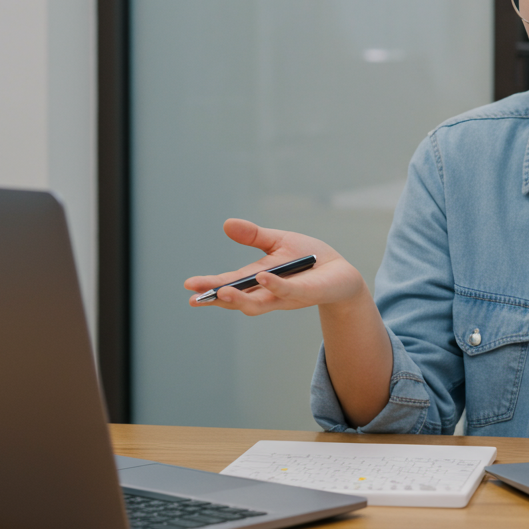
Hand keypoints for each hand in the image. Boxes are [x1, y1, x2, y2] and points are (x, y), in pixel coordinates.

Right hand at [184, 219, 367, 315]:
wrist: (339, 271)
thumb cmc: (307, 258)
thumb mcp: (278, 242)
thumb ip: (253, 235)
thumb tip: (227, 224)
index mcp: (257, 279)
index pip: (229, 284)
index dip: (209, 286)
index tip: (189, 286)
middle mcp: (267, 293)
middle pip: (237, 299)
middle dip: (216, 297)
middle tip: (196, 296)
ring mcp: (285, 296)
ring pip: (257, 304)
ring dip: (239, 299)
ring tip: (222, 291)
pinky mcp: (305, 293)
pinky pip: (287, 291)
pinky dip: (273, 285)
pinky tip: (262, 277)